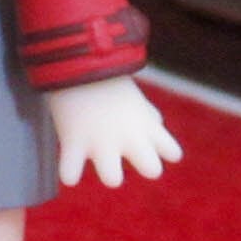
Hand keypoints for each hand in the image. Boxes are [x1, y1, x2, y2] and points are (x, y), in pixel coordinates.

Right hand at [42, 76, 183, 187]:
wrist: (75, 60)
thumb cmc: (105, 80)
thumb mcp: (133, 97)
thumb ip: (148, 115)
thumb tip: (156, 123)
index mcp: (146, 124)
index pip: (172, 152)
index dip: (162, 152)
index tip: (148, 144)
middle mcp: (129, 135)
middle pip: (152, 170)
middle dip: (143, 167)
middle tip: (128, 153)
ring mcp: (101, 142)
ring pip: (113, 179)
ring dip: (106, 172)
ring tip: (95, 158)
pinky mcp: (73, 143)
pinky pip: (70, 174)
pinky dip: (68, 172)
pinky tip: (68, 165)